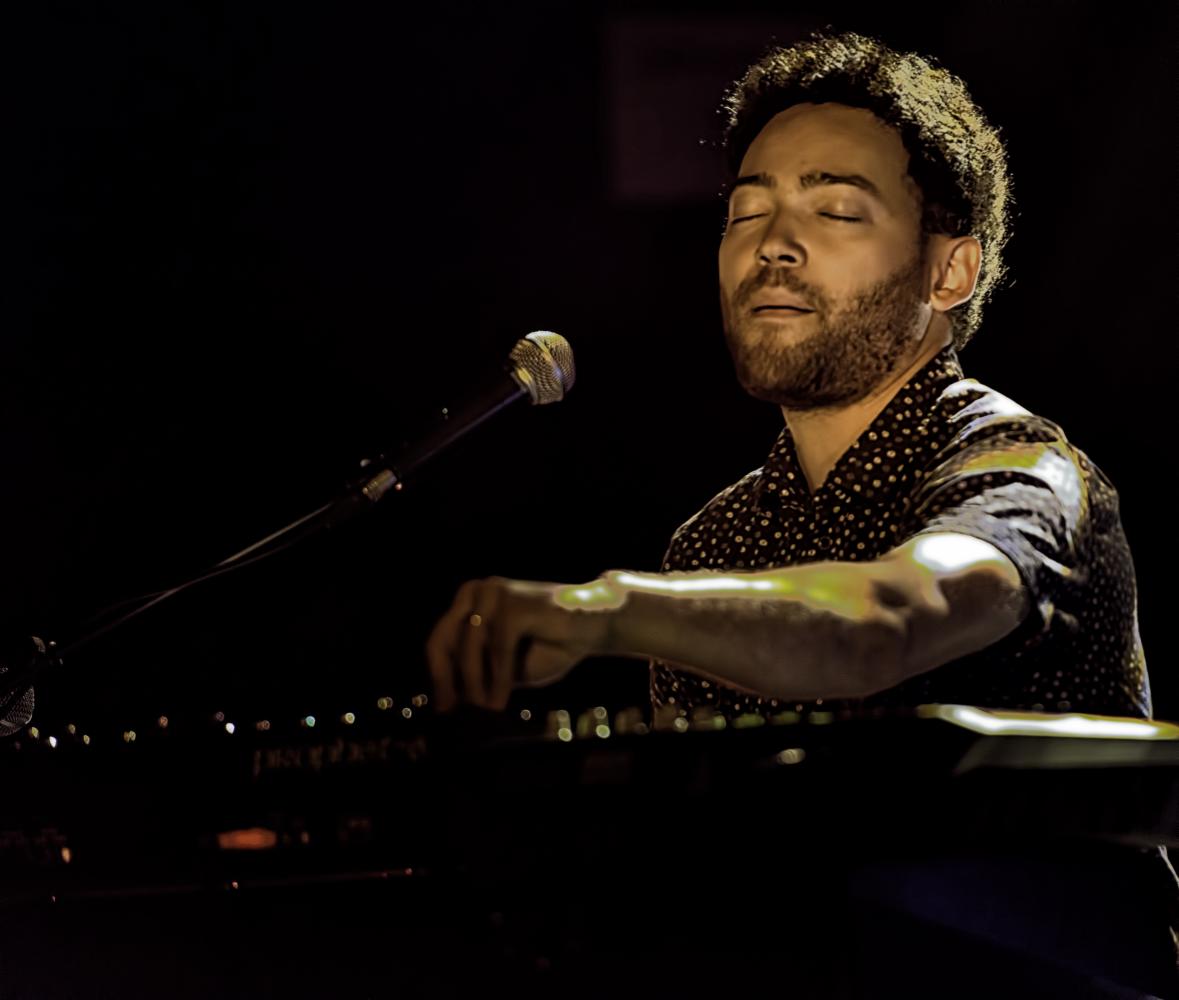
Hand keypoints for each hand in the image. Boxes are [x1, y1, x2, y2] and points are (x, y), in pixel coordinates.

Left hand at [425, 576, 611, 711]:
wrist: (595, 625)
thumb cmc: (551, 645)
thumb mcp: (506, 666)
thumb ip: (480, 674)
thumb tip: (452, 700)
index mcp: (470, 601)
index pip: (440, 639)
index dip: (438, 675)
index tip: (443, 707)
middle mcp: (478, 591)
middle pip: (444, 639)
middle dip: (447, 679)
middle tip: (454, 710)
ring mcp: (495, 593)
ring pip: (470, 647)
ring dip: (475, 683)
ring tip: (485, 709)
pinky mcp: (514, 603)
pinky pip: (498, 648)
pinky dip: (498, 678)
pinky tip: (501, 701)